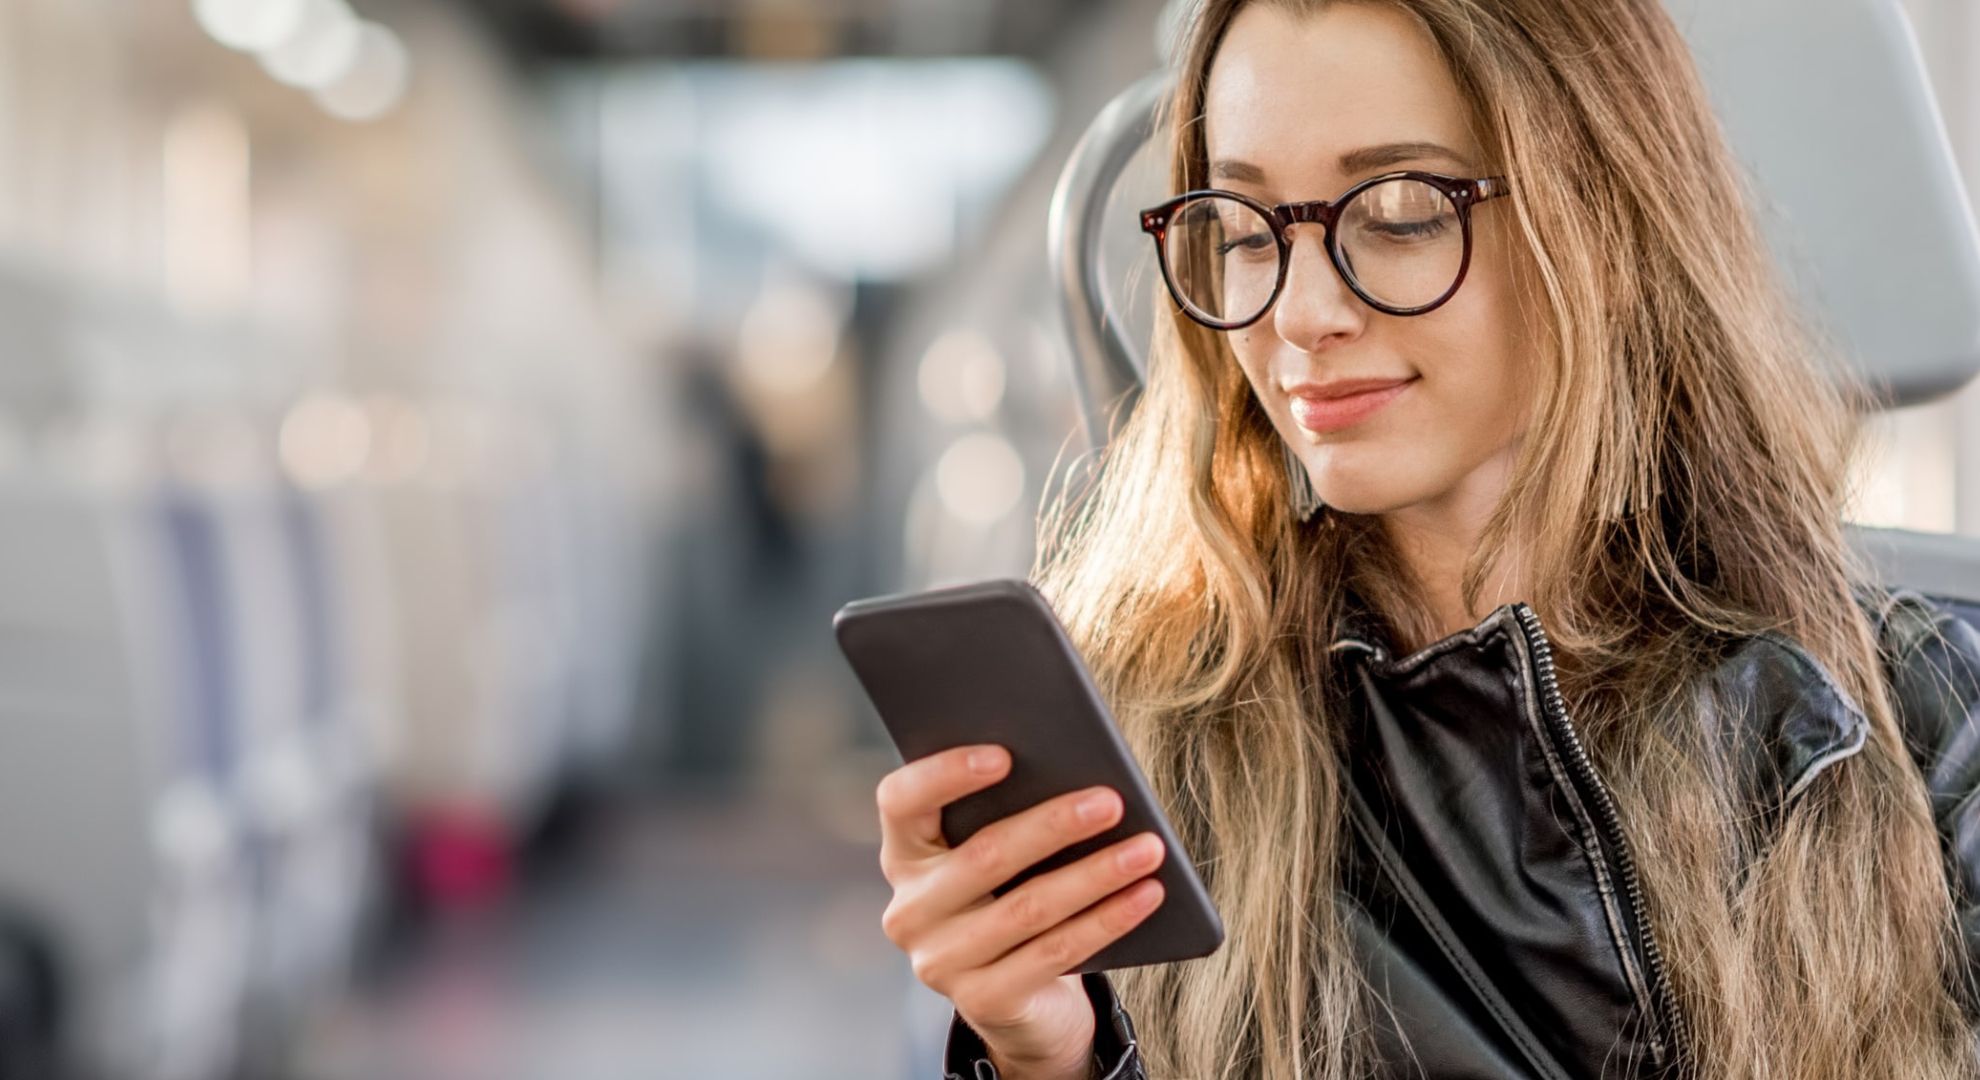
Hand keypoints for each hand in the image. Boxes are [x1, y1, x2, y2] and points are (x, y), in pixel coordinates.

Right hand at [876, 744, 1165, 1079]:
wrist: (1019, 999)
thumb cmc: (1013, 896)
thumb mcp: (1001, 857)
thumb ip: (1012, 813)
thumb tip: (1080, 777)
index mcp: (905, 854)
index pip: (901, 801)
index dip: (945, 774)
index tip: (1005, 754)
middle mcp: (911, 909)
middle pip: (983, 856)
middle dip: (1055, 825)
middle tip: (1112, 801)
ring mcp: (941, 961)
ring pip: (1029, 907)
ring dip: (1096, 874)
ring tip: (1147, 849)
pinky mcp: (982, 1001)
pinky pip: (1055, 952)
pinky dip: (1106, 920)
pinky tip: (1145, 895)